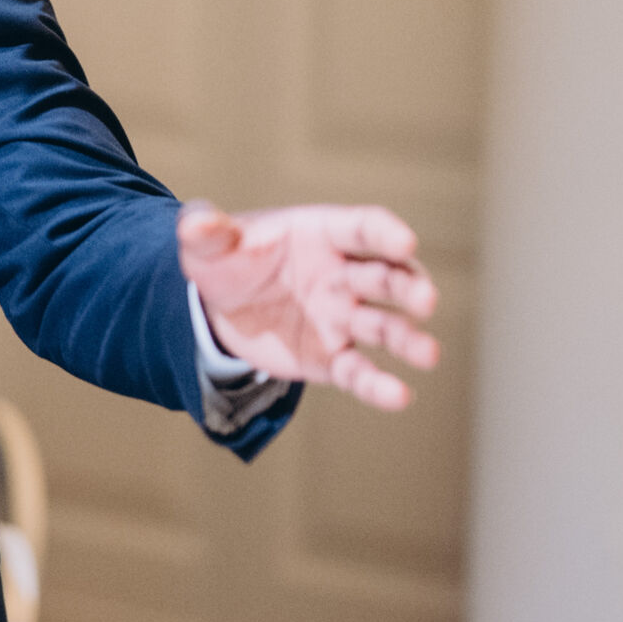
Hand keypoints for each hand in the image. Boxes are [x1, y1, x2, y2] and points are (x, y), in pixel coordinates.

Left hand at [176, 200, 439, 412]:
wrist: (219, 310)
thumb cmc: (227, 263)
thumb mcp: (209, 245)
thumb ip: (206, 232)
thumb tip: (195, 225)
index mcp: (322, 235)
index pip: (363, 229)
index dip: (385, 233)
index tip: (404, 241)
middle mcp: (343, 275)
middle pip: (386, 276)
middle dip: (408, 286)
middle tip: (426, 300)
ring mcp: (342, 317)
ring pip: (383, 326)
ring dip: (406, 338)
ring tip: (428, 354)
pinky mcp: (332, 358)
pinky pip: (359, 372)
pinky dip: (378, 385)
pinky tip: (398, 396)